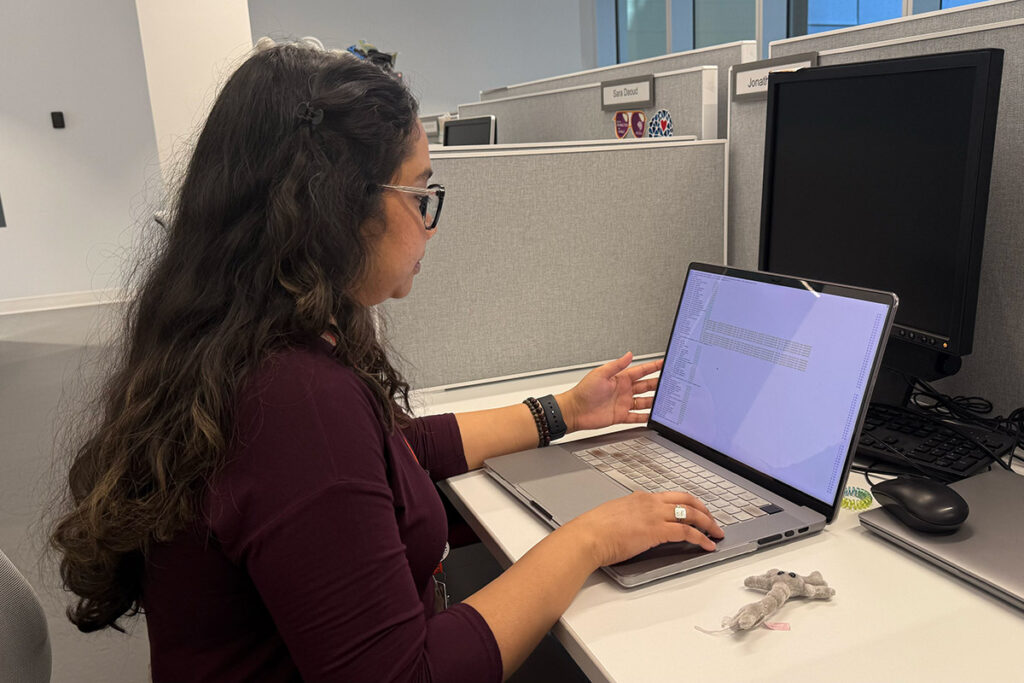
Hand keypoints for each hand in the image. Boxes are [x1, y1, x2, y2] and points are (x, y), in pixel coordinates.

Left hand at [558, 352, 662, 432]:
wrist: (574, 411)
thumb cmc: (583, 391)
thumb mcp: (601, 374)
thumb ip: (617, 365)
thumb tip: (629, 354)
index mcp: (620, 379)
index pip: (641, 371)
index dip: (653, 367)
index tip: (664, 363)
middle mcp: (623, 390)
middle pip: (646, 386)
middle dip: (659, 384)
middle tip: (671, 384)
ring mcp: (623, 403)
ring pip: (644, 402)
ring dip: (654, 402)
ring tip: (666, 401)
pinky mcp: (620, 416)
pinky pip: (636, 417)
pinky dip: (645, 417)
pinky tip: (653, 417)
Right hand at [563, 491, 723, 567]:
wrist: (588, 536)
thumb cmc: (594, 530)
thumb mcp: (614, 515)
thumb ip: (628, 516)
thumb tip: (632, 524)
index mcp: (640, 498)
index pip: (671, 497)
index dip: (687, 504)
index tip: (695, 511)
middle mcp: (650, 502)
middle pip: (686, 500)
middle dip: (704, 510)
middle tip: (712, 520)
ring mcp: (655, 515)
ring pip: (691, 514)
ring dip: (708, 524)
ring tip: (716, 533)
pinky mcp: (658, 531)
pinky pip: (687, 532)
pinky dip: (701, 538)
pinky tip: (707, 545)